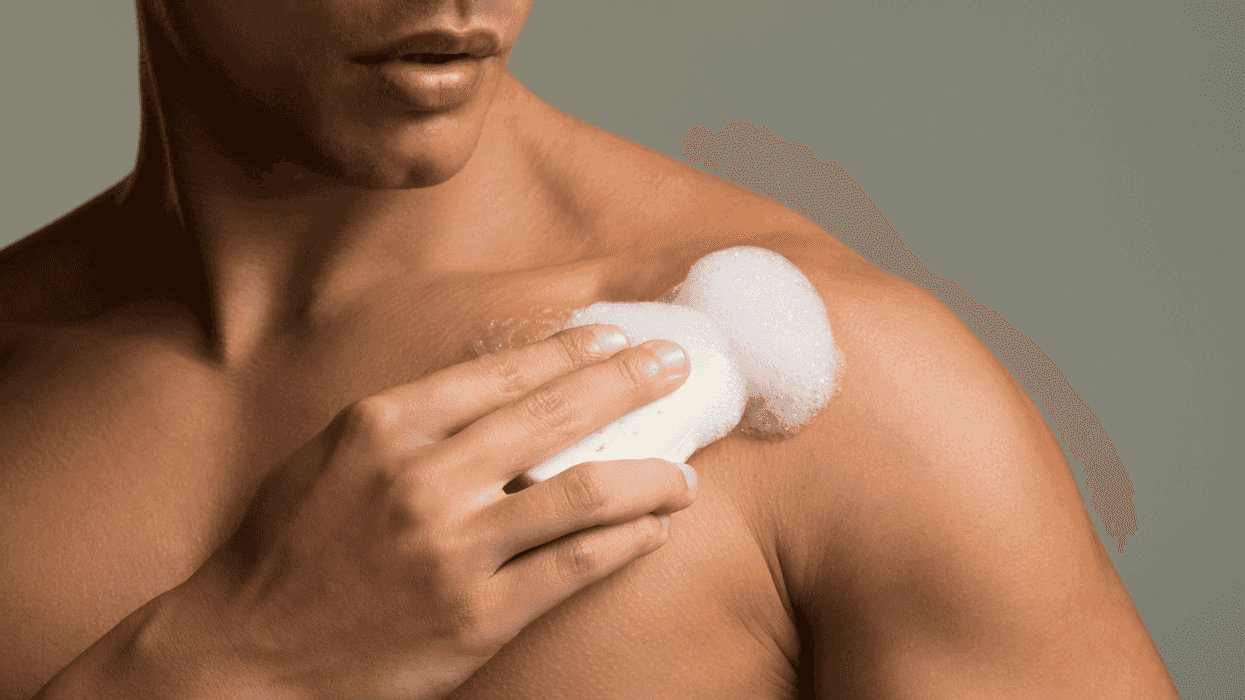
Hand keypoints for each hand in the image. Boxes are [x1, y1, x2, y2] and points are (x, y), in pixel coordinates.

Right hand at [181, 324, 696, 699]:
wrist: (246, 652)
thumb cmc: (287, 549)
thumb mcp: (332, 457)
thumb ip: (412, 423)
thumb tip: (502, 393)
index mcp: (384, 426)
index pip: (500, 373)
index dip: (570, 352)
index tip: (615, 338)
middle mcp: (424, 478)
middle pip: (554, 416)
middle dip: (629, 382)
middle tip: (676, 365)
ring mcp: (454, 549)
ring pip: (583, 493)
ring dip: (649, 474)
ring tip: (686, 471)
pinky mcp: (477, 615)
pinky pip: (576, 566)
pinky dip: (626, 541)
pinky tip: (654, 529)